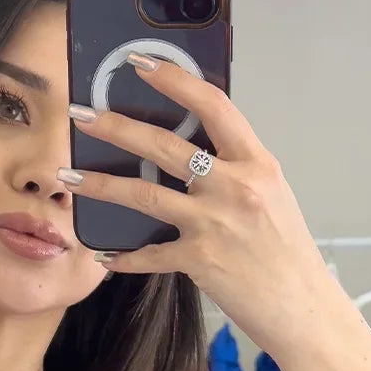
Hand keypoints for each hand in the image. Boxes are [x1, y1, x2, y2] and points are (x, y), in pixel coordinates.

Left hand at [66, 55, 336, 361]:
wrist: (301, 306)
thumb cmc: (286, 251)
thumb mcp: (270, 194)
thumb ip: (234, 167)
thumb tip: (193, 146)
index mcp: (256, 163)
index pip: (212, 105)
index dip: (174, 78)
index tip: (141, 63)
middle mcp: (235, 188)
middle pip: (164, 146)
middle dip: (116, 126)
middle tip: (82, 114)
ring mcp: (214, 224)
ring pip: (144, 196)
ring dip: (101, 184)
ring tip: (69, 176)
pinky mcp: (199, 261)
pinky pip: (149, 255)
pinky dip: (124, 256)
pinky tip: (103, 253)